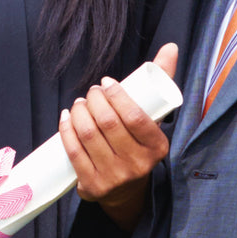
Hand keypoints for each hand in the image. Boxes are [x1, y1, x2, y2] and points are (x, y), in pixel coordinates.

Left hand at [59, 43, 176, 230]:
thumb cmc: (138, 142)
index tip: (105, 83)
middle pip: (108, 124)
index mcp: (157, 147)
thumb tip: (170, 47)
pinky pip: (74, 153)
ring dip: (78, 113)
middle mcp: (138, 165)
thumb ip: (162, 81)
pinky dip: (66, 130)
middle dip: (94, 101)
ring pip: (88, 136)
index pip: (135, 117)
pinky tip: (66, 118)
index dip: (116, 96)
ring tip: (79, 103)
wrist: (127, 190)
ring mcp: (114, 178)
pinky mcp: (93, 187)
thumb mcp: (153, 117)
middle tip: (90, 93)